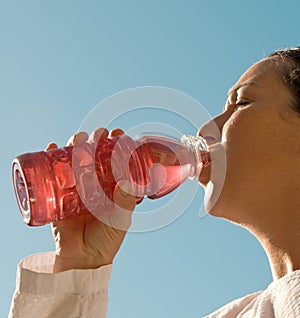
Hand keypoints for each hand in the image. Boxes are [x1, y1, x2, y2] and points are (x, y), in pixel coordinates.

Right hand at [46, 128, 135, 272]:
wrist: (83, 258)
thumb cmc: (106, 239)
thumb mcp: (120, 219)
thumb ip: (125, 202)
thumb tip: (127, 182)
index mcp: (111, 187)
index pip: (114, 161)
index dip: (116, 146)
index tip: (119, 134)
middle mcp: (95, 184)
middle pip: (94, 156)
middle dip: (96, 141)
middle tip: (99, 132)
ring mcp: (76, 188)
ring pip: (74, 161)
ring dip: (74, 146)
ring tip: (77, 137)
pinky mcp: (59, 195)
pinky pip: (53, 175)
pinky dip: (50, 160)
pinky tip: (50, 148)